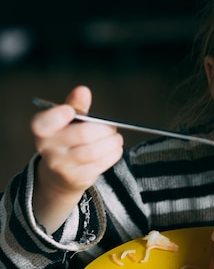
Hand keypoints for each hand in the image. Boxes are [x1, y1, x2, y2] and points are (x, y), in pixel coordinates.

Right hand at [31, 85, 123, 232]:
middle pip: (83, 135)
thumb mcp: (68, 121)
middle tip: (112, 129)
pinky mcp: (75, 178)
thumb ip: (76, 105)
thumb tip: (82, 90)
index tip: (70, 111)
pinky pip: (99, 165)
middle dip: (104, 130)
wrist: (59, 174)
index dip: (58, 115)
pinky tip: (115, 149)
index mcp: (42, 129)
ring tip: (116, 139)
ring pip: (94, 152)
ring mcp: (60, 165)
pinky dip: (112, 155)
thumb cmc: (67, 138)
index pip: (43, 123)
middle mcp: (47, 148)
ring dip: (112, 143)